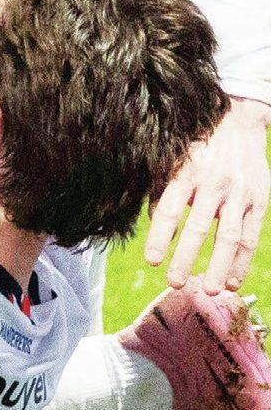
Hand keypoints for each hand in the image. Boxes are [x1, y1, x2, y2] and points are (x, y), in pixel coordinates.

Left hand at [145, 97, 270, 293]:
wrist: (237, 119)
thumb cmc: (194, 144)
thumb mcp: (171, 160)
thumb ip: (160, 190)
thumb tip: (152, 225)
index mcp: (186, 173)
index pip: (170, 209)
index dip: (160, 236)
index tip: (151, 260)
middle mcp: (214, 184)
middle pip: (199, 227)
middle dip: (187, 258)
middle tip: (174, 282)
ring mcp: (239, 193)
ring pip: (229, 236)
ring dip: (220, 267)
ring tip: (210, 290)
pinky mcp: (258, 200)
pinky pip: (251, 235)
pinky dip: (243, 260)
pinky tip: (234, 281)